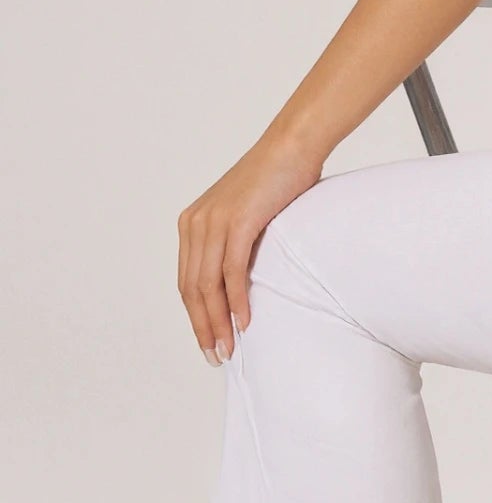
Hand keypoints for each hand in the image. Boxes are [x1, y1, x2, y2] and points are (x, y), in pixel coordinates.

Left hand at [177, 134, 324, 363]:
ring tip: (228, 348)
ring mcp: (214, 222)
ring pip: (207, 285)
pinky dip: (236, 300)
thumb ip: (237, 243)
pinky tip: (244, 321)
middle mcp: (196, 223)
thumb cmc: (278, 179)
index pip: (187, 280)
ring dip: (217, 321)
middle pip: (191, 288)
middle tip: (215, 356)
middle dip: (202, 327)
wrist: (293, 146)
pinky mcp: (238, 222)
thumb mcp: (247, 215)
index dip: (195, 316)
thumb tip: (243, 281)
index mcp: (193, 223)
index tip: (208, 341)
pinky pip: (231, 272)